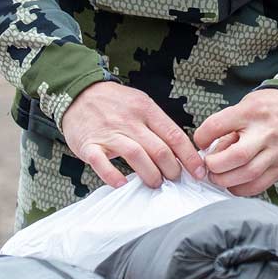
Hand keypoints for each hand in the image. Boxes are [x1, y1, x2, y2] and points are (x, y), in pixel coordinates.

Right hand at [59, 81, 203, 188]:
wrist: (78, 93)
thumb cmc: (115, 103)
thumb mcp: (142, 104)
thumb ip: (159, 125)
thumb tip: (183, 151)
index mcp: (146, 110)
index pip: (174, 135)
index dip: (189, 157)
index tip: (199, 172)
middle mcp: (130, 121)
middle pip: (159, 149)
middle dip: (172, 170)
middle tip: (175, 180)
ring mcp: (109, 133)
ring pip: (135, 155)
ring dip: (150, 174)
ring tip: (155, 184)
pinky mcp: (89, 145)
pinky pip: (101, 162)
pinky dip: (112, 175)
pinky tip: (122, 184)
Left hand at [192, 89, 277, 196]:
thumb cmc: (269, 107)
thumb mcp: (245, 105)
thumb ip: (227, 126)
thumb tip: (209, 151)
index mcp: (251, 112)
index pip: (217, 126)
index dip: (201, 137)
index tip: (201, 142)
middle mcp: (266, 132)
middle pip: (235, 156)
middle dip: (214, 166)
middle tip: (209, 165)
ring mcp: (277, 151)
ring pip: (248, 174)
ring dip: (226, 180)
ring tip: (219, 175)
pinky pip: (259, 185)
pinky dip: (241, 188)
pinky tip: (234, 182)